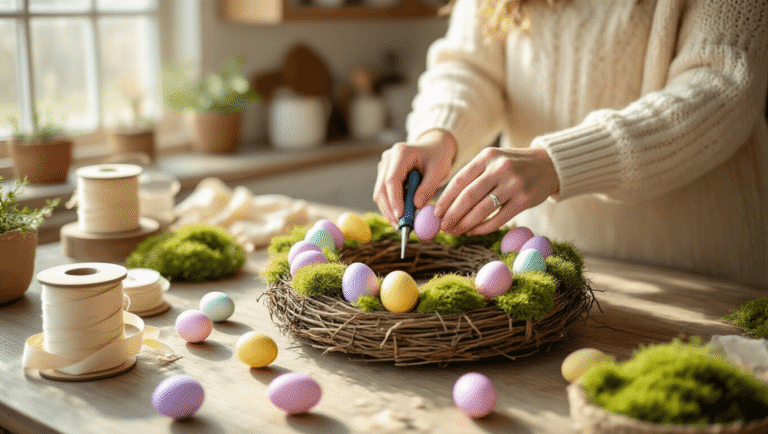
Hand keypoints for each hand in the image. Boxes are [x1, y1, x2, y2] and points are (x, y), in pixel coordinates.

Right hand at [373, 130, 456, 225]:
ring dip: (389, 210)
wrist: (433, 148)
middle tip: (400, 226)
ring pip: (380, 193)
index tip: (401, 216)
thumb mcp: (439, 170)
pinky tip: (400, 216)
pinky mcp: (384, 175)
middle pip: (382, 188)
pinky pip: (383, 194)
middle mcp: (388, 158)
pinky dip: (390, 206)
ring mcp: (384, 167)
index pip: (392, 180)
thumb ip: (428, 187)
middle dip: (390, 209)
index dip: (395, 200)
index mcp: (401, 153)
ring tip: (401, 225)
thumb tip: (416, 205)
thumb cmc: (437, 157)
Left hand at [434, 147, 558, 235]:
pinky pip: (499, 219)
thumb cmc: (512, 165)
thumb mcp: (493, 161)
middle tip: (443, 227)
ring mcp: (514, 184)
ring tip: (455, 231)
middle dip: (452, 214)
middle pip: (468, 196)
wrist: (548, 165)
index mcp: (487, 156)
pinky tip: (473, 232)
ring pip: (482, 210)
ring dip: (465, 224)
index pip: (459, 180)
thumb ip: (472, 176)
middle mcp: (500, 168)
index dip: (445, 199)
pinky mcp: (524, 200)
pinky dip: (483, 228)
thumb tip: (446, 201)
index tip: (435, 213)